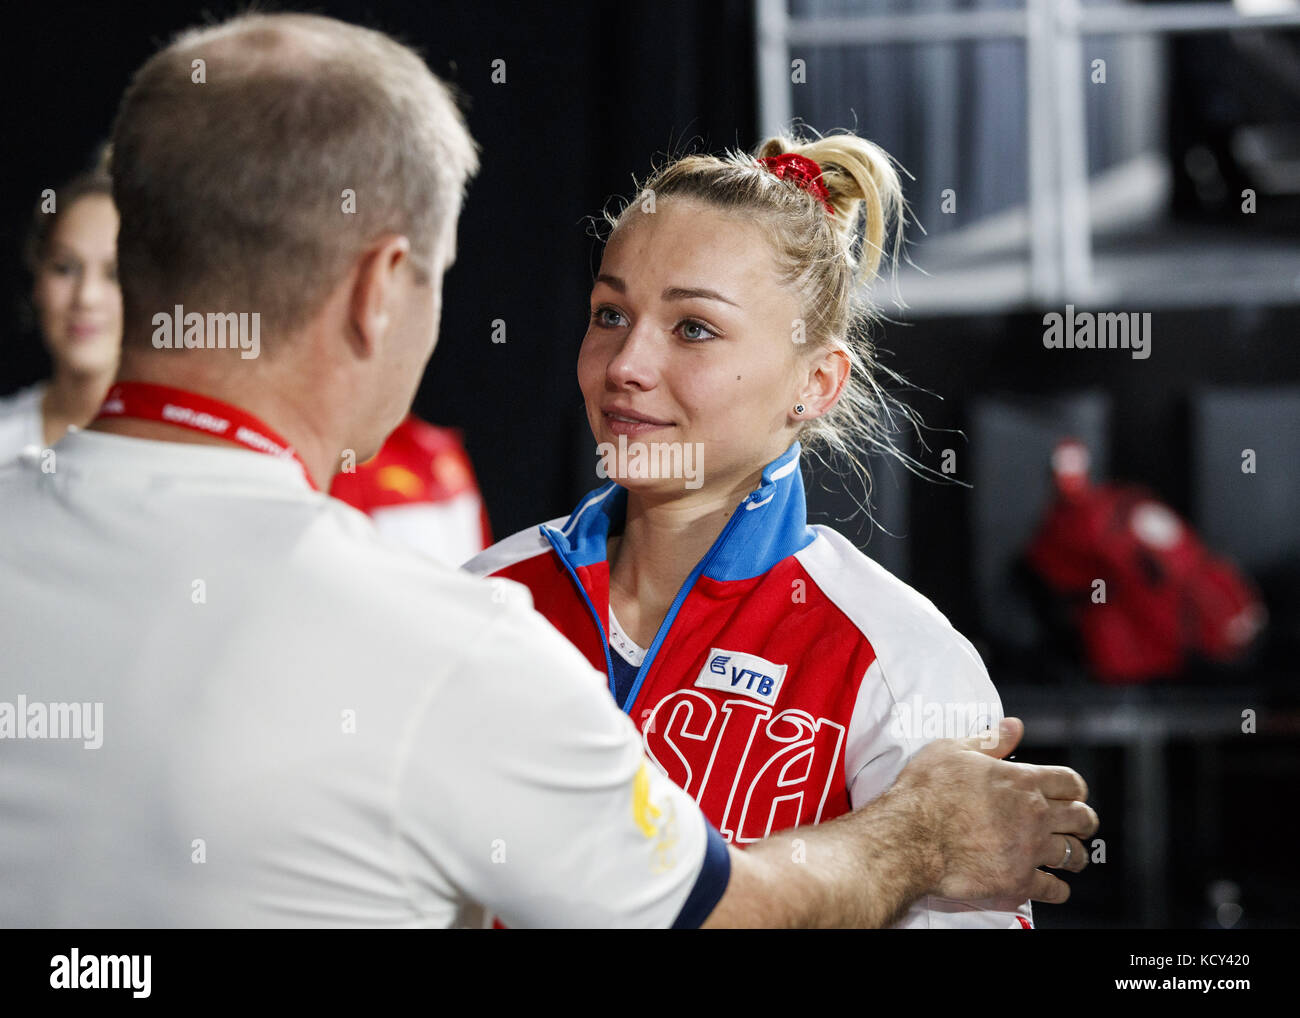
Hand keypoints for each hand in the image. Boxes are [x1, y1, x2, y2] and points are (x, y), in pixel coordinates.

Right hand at [897, 717, 1098, 904]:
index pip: (1070, 782)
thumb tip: (1014, 726)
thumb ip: (989, 741)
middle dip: (1083, 821)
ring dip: (1076, 855)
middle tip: (1079, 826)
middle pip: (1081, 818)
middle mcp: (1034, 815)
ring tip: (1071, 858)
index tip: (1073, 794)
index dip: (1075, 788)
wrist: (910, 837)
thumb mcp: (952, 751)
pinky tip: (1055, 887)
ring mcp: (1029, 850)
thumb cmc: (927, 791)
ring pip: (1074, 855)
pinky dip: (1058, 889)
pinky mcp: (1018, 881)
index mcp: (1023, 781)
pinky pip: (1053, 889)